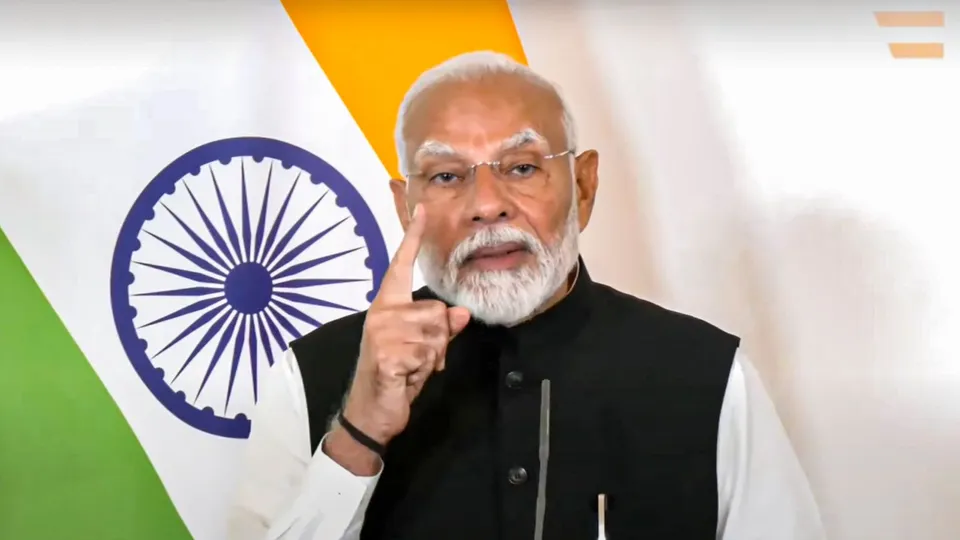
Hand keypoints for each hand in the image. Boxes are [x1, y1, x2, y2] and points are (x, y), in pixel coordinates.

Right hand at [341, 204, 470, 446]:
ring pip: (437, 333)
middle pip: (438, 312)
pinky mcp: (386, 353)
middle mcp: (383, 312)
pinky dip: (423, 371)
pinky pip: (427, 354)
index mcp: (387, 305)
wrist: (370, 411)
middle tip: (418, 360)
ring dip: (432, 358)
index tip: (421, 208)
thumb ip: (442, 328)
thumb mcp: (423, 348)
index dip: (412, 236)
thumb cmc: (395, 375)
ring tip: (411, 368)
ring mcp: (382, 331)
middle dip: (439, 341)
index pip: (401, 265)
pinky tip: (406, 378)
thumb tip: (461, 313)